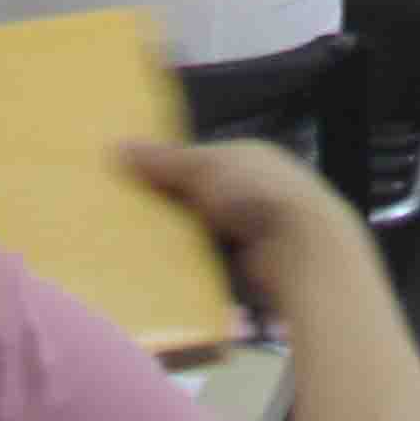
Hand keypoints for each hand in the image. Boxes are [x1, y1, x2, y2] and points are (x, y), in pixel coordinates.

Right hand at [130, 135, 357, 284]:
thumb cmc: (256, 193)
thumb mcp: (204, 167)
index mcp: (246, 157)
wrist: (301, 249)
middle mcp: (253, 189)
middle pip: (198, 198)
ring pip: (202, 233)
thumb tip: (118, 146)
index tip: (129, 182)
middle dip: (169, 209)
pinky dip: (193, 266)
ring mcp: (255, 228)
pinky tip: (165, 273)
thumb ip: (164, 160)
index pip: (199, 159)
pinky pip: (212, 262)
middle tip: (123, 221)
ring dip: (179, 242)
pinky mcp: (252, 263)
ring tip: (135, 249)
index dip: (166, 170)